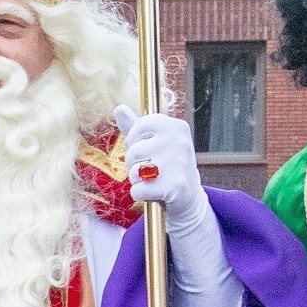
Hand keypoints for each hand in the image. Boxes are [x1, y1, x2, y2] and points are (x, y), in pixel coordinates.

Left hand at [113, 106, 238, 306]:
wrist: (188, 198)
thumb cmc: (167, 167)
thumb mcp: (154, 143)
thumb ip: (135, 127)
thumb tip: (118, 107)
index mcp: (175, 126)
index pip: (138, 128)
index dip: (134, 142)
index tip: (145, 151)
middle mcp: (179, 141)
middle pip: (133, 152)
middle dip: (134, 165)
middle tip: (151, 171)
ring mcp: (178, 163)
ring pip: (134, 171)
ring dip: (137, 181)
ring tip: (153, 181)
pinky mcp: (174, 186)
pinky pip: (138, 190)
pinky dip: (140, 196)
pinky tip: (154, 194)